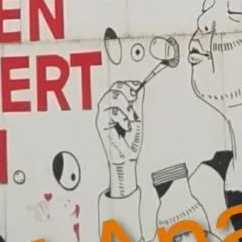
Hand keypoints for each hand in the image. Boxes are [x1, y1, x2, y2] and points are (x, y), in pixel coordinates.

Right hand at [95, 74, 146, 198]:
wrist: (126, 157)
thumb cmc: (130, 141)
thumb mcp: (137, 117)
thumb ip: (137, 103)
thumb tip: (140, 87)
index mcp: (116, 106)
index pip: (118, 87)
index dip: (128, 84)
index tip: (137, 86)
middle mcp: (108, 109)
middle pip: (114, 88)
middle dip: (126, 91)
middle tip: (134, 98)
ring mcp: (103, 115)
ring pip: (112, 98)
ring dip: (126, 106)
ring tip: (131, 119)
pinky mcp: (101, 123)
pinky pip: (111, 112)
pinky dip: (122, 118)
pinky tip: (126, 126)